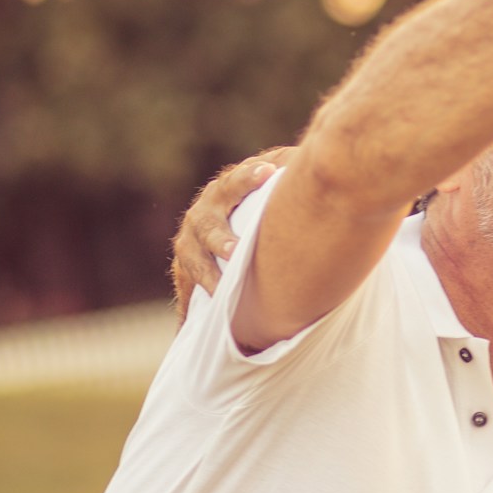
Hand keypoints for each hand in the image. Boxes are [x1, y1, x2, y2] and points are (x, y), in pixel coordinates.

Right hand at [169, 148, 290, 318]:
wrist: (227, 214)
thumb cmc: (258, 196)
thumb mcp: (270, 177)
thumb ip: (285, 167)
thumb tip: (307, 159)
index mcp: (223, 191)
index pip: (235, 183)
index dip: (249, 178)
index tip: (267, 173)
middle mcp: (202, 216)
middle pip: (206, 227)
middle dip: (220, 239)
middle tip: (235, 251)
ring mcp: (190, 244)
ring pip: (191, 262)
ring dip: (206, 278)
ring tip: (219, 294)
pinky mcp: (186, 271)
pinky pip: (187, 293)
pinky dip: (188, 314)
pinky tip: (187, 333)